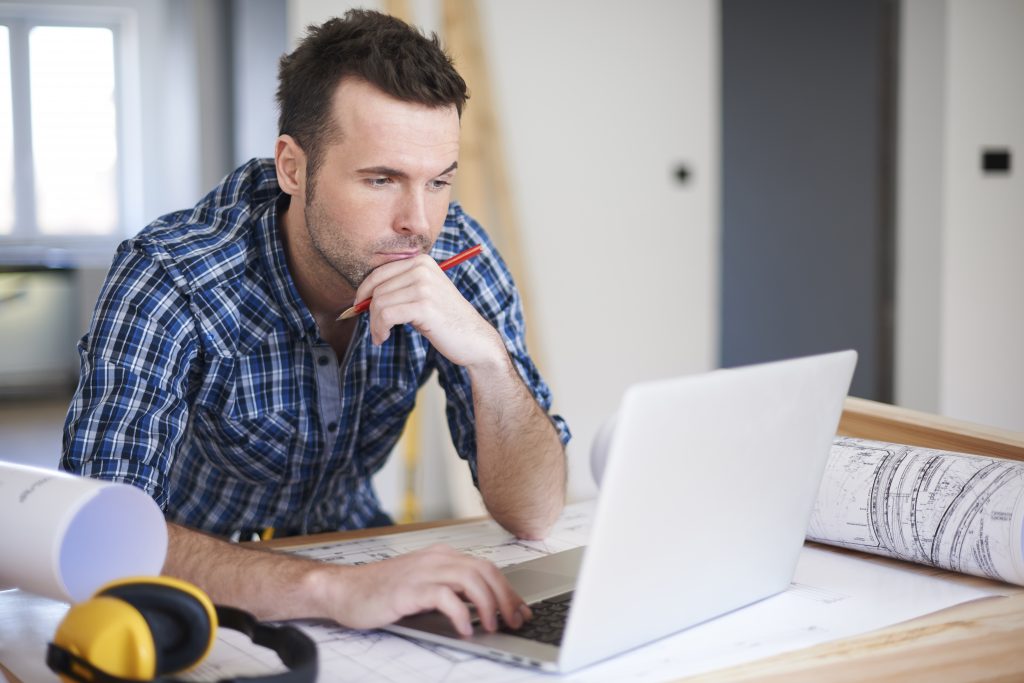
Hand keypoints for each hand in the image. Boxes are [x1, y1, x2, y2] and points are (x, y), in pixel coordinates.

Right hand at [330, 544, 530, 635]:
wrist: (344, 590)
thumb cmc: (382, 592)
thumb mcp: (423, 587)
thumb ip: (451, 591)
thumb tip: (484, 610)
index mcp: (442, 556)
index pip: (486, 568)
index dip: (508, 590)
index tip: (521, 611)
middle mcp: (436, 559)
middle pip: (485, 571)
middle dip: (505, 597)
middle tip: (515, 621)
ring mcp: (423, 571)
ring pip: (470, 579)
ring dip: (488, 604)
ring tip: (493, 626)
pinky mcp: (409, 589)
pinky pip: (444, 596)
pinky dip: (460, 613)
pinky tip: (464, 629)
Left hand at [354, 255, 505, 367]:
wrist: (474, 339)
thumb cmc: (445, 319)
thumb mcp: (423, 294)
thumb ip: (399, 288)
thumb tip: (362, 296)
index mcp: (422, 262)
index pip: (379, 272)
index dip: (364, 291)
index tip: (359, 307)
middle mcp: (422, 269)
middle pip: (377, 289)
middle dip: (369, 311)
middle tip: (375, 330)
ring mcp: (424, 286)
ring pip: (379, 303)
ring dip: (375, 324)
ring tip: (380, 336)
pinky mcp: (424, 306)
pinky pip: (387, 316)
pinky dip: (380, 329)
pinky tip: (383, 338)